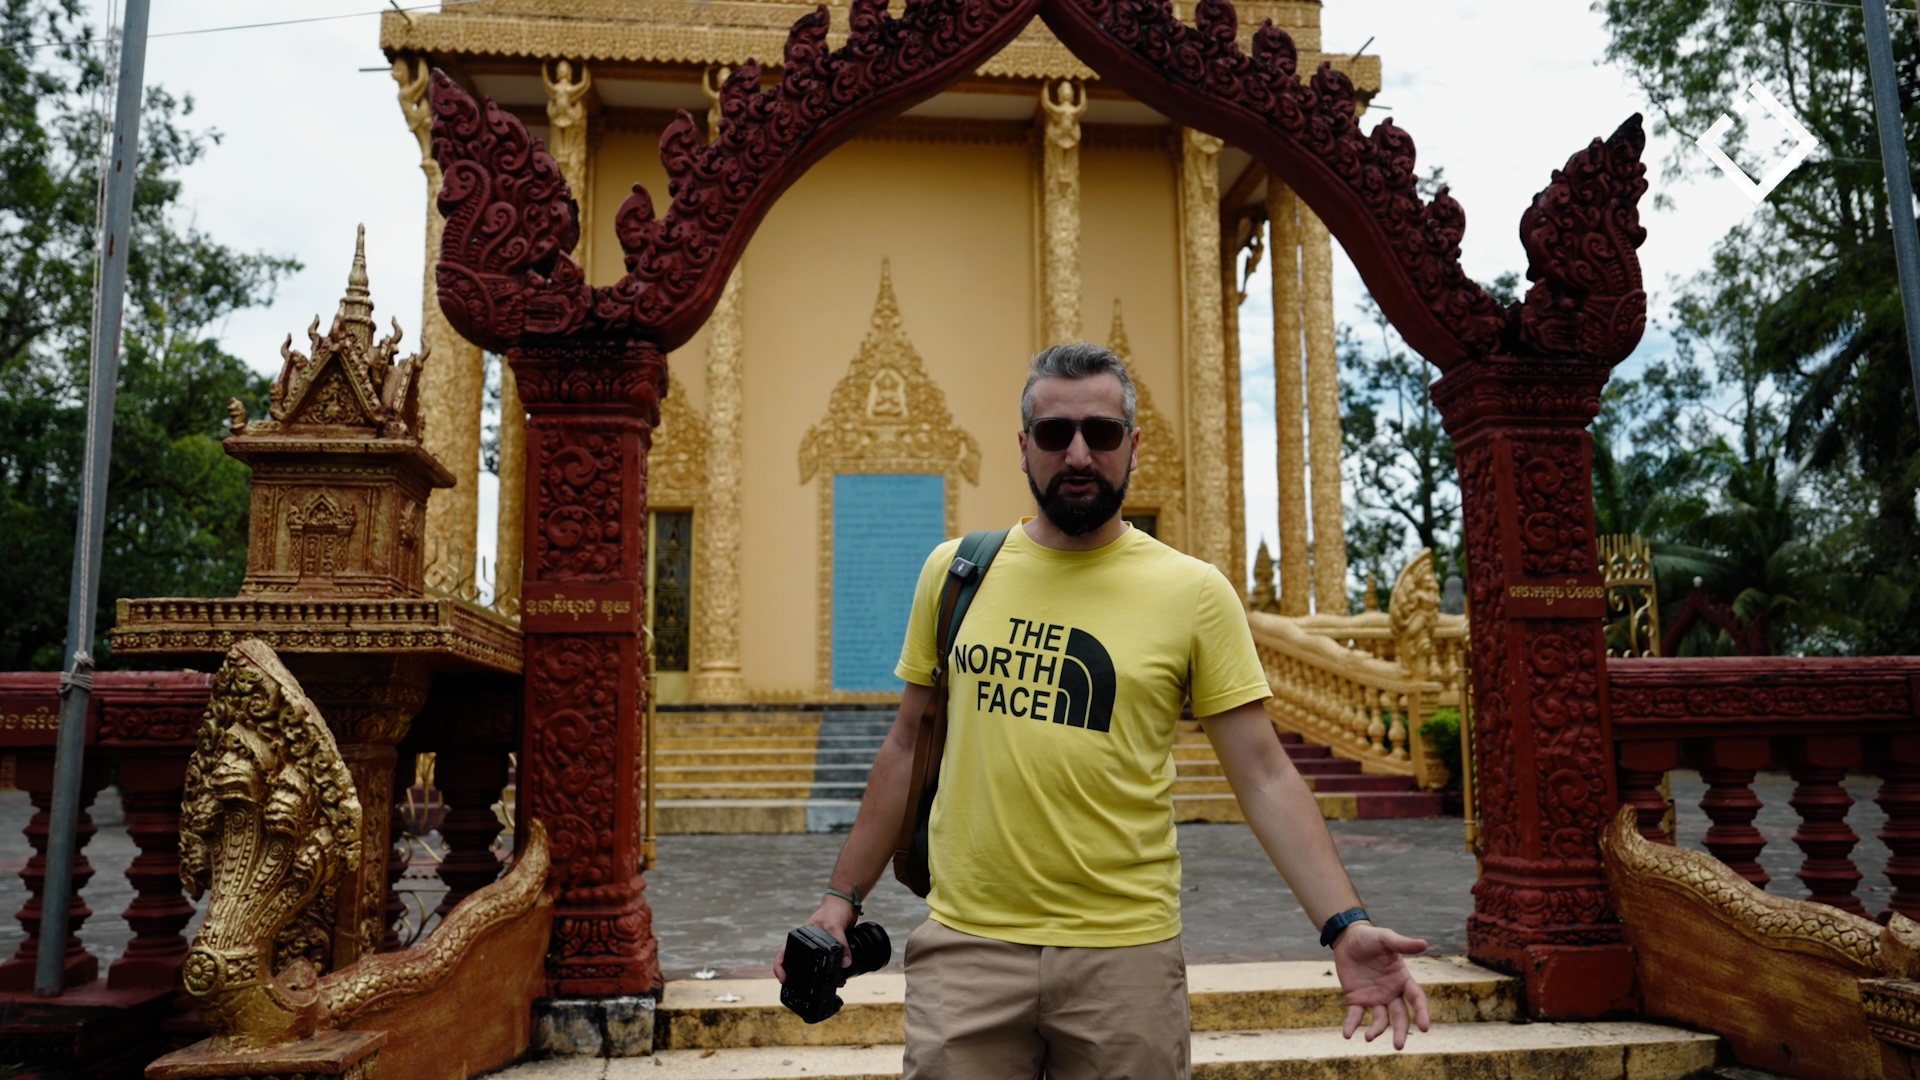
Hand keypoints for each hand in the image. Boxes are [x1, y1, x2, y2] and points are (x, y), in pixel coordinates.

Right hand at [772, 894, 857, 983]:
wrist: (846, 903)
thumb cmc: (834, 909)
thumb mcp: (835, 925)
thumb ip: (840, 942)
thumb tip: (846, 962)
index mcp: (801, 937)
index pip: (783, 953)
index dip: (779, 967)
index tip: (783, 979)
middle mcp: (807, 944)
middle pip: (797, 964)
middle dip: (801, 978)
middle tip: (806, 990)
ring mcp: (818, 948)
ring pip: (814, 966)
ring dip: (822, 977)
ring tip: (833, 985)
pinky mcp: (829, 949)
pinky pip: (828, 964)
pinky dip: (833, 971)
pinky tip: (841, 977)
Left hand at [1332, 922, 1429, 1049]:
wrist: (1347, 938)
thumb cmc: (1370, 937)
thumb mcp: (1386, 938)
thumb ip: (1402, 944)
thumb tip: (1424, 944)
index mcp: (1402, 980)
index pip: (1416, 999)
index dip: (1421, 1013)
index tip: (1424, 1028)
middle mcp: (1391, 993)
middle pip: (1400, 1016)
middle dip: (1401, 1031)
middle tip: (1399, 1046)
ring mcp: (1374, 998)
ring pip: (1380, 1020)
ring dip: (1376, 1030)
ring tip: (1368, 1037)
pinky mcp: (1356, 999)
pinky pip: (1356, 1016)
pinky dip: (1351, 1025)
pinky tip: (1347, 1034)